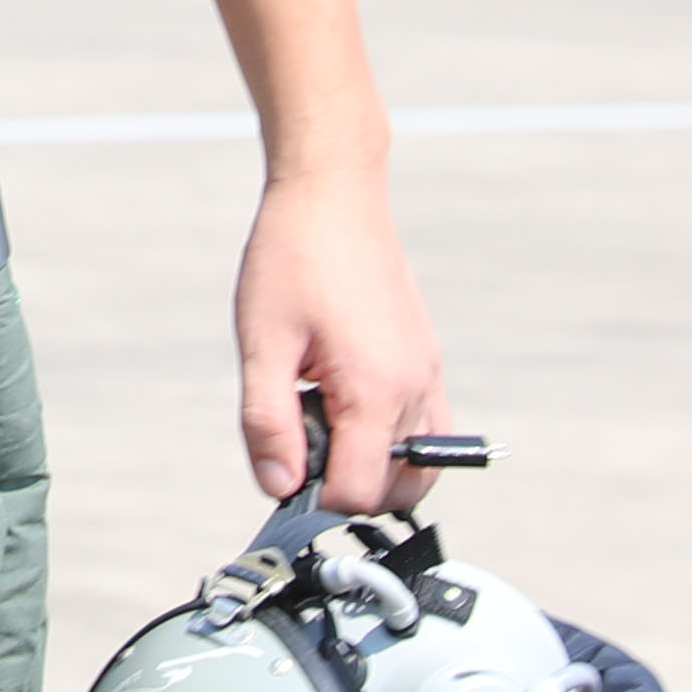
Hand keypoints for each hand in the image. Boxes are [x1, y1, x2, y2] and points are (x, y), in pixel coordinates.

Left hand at [232, 162, 445, 511]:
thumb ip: (268, 424)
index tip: (283, 466)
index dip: (314, 497)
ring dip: (374, 468)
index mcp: (376, 391)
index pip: (358, 493)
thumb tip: (280, 488)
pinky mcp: (428, 361)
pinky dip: (393, 442)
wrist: (334, 195)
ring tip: (321, 426)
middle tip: (300, 443)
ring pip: (419, 467)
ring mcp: (429, 375)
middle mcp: (416, 390)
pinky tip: (344, 406)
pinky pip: (427, 429)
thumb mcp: (262, 344)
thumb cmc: (293, 260)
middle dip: (348, 486)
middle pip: (396, 490)